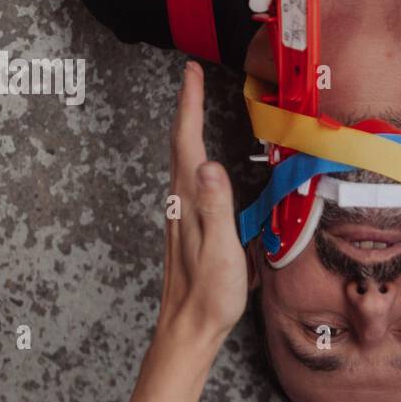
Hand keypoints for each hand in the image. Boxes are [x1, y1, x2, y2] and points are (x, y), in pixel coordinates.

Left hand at [155, 62, 247, 348]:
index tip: (191, 73)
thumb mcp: (220, 250)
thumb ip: (216, 207)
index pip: (186, 142)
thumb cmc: (210, 295)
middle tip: (192, 78)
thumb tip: (209, 164)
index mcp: (189, 202)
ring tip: (195, 108)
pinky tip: (201, 162)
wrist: (189, 328)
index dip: (189, 105)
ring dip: (187, 130)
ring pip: (182, 162)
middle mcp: (180, 203)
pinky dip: (193, 157)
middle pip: (179, 145)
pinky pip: (189, 180)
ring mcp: (182, 216)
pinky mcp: (188, 227)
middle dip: (186, 108)